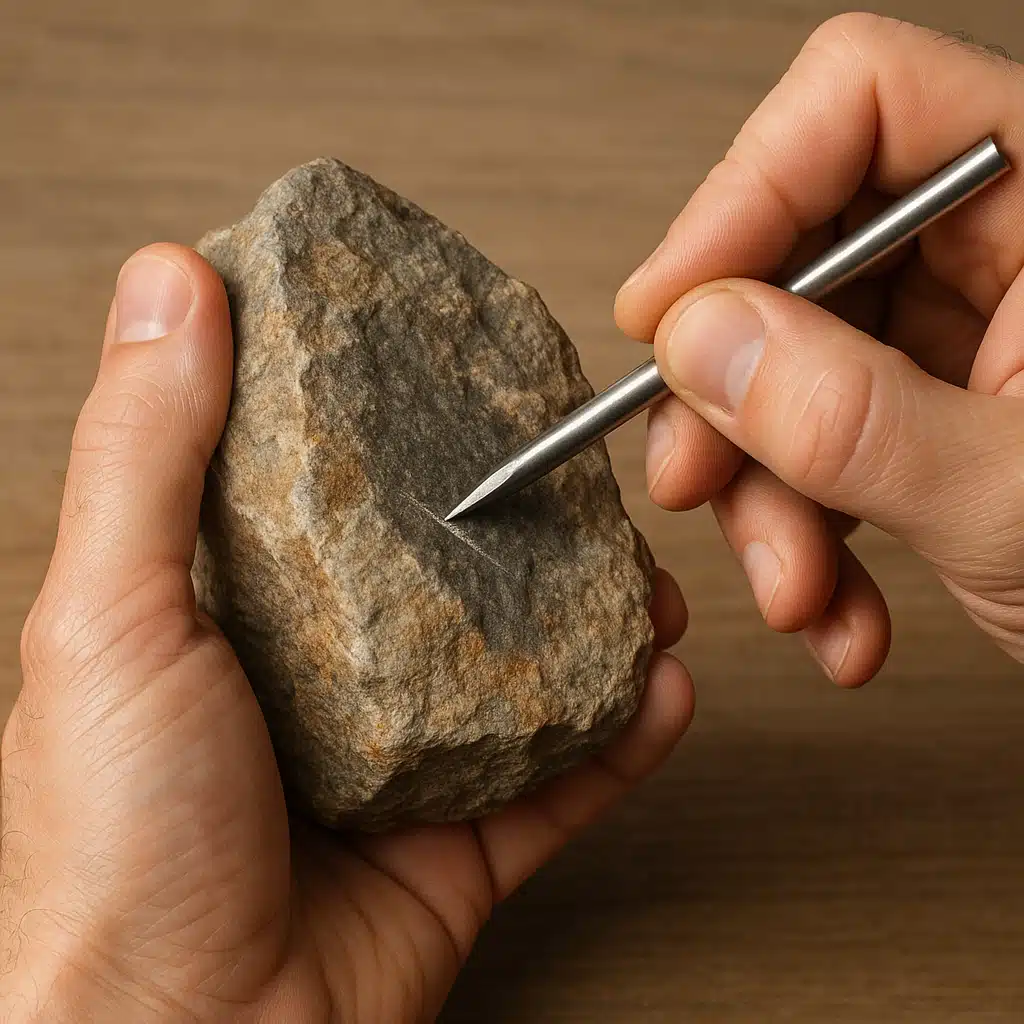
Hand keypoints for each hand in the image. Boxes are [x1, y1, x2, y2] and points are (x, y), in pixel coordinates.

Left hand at [0, 244, 693, 1021]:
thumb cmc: (109, 848)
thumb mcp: (113, 615)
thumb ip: (147, 449)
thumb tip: (171, 282)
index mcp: (237, 609)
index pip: (329, 483)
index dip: (393, 418)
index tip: (457, 360)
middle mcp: (322, 678)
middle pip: (445, 574)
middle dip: (522, 522)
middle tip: (579, 471)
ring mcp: (399, 764)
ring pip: (520, 670)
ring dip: (595, 623)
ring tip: (645, 578)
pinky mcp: (457, 845)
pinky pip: (561, 779)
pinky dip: (622, 738)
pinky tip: (666, 688)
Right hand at [615, 14, 1023, 685]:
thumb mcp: (1014, 500)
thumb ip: (855, 416)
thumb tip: (700, 339)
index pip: (864, 101)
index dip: (744, 193)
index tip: (664, 311)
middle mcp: (999, 250)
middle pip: (795, 255)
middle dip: (733, 395)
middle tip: (693, 476)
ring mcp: (956, 335)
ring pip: (784, 367)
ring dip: (765, 497)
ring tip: (797, 591)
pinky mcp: (926, 411)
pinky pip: (816, 442)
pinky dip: (805, 534)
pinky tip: (836, 610)